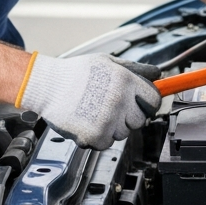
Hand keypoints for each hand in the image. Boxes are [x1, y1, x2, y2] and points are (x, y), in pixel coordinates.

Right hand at [19, 53, 161, 149]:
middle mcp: (119, 100)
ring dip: (113, 127)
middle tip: (110, 107)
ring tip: (94, 112)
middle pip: (140, 120)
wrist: (48, 86)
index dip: (148, 103)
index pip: (154, 100)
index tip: (141, 104)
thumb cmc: (75, 73)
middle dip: (128, 116)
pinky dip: (98, 137)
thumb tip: (157, 74)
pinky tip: (87, 122)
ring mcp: (108, 120)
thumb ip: (135, 69)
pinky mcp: (95, 136)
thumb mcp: (108, 62)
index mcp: (125, 80)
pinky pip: (107, 143)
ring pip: (124, 133)